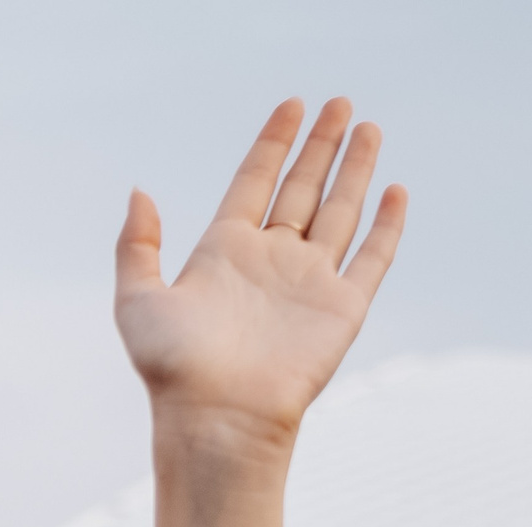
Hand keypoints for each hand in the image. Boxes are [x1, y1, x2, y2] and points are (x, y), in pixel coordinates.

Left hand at [115, 98, 405, 452]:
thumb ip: (137, 244)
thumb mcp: (137, 299)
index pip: (255, 180)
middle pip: (302, 188)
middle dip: (321, 145)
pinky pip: (371, 257)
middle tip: (340, 103)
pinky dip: (386, 225)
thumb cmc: (173, 369)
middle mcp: (270, 260)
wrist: (217, 418)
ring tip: (368, 126)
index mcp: (224, 251)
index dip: (274, 142)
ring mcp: (308, 282)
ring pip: (340, 212)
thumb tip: (139, 191)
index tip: (292, 105)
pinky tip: (394, 190)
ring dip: (355, 170)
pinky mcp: (342, 308)